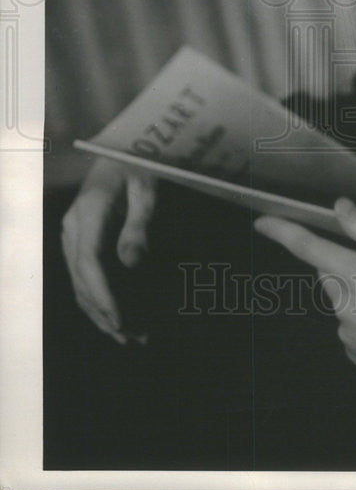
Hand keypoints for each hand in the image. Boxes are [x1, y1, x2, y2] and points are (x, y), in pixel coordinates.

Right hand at [61, 158, 155, 344]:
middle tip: (134, 339)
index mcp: (89, 211)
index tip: (120, 320)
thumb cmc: (139, 165)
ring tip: (130, 338)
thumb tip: (132, 264)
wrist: (119, 150)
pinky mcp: (78, 241)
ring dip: (102, 313)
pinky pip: (84, 277)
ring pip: (80, 284)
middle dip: (107, 313)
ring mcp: (72, 236)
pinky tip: (117, 317)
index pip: (90, 262)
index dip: (104, 295)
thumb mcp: (148, 188)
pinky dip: (99, 299)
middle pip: (82, 280)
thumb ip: (140, 224)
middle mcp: (73, 227)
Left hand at [254, 198, 355, 411]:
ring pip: (344, 299)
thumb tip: (340, 207)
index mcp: (355, 277)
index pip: (308, 247)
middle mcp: (343, 306)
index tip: (262, 221)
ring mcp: (348, 334)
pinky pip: (355, 325)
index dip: (282, 231)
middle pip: (330, 272)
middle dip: (344, 261)